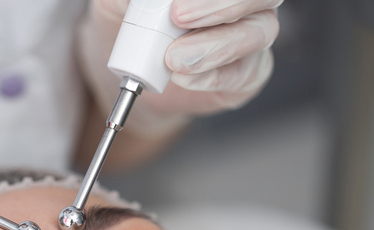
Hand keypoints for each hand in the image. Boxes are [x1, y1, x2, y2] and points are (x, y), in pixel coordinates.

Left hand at [79, 0, 280, 131]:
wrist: (130, 78)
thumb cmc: (130, 29)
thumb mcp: (115, 5)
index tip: (172, 2)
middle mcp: (242, 1)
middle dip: (219, 5)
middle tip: (177, 16)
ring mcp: (250, 34)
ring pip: (258, 31)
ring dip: (214, 46)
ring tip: (173, 58)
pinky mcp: (248, 73)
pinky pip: (243, 73)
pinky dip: (212, 76)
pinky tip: (183, 78)